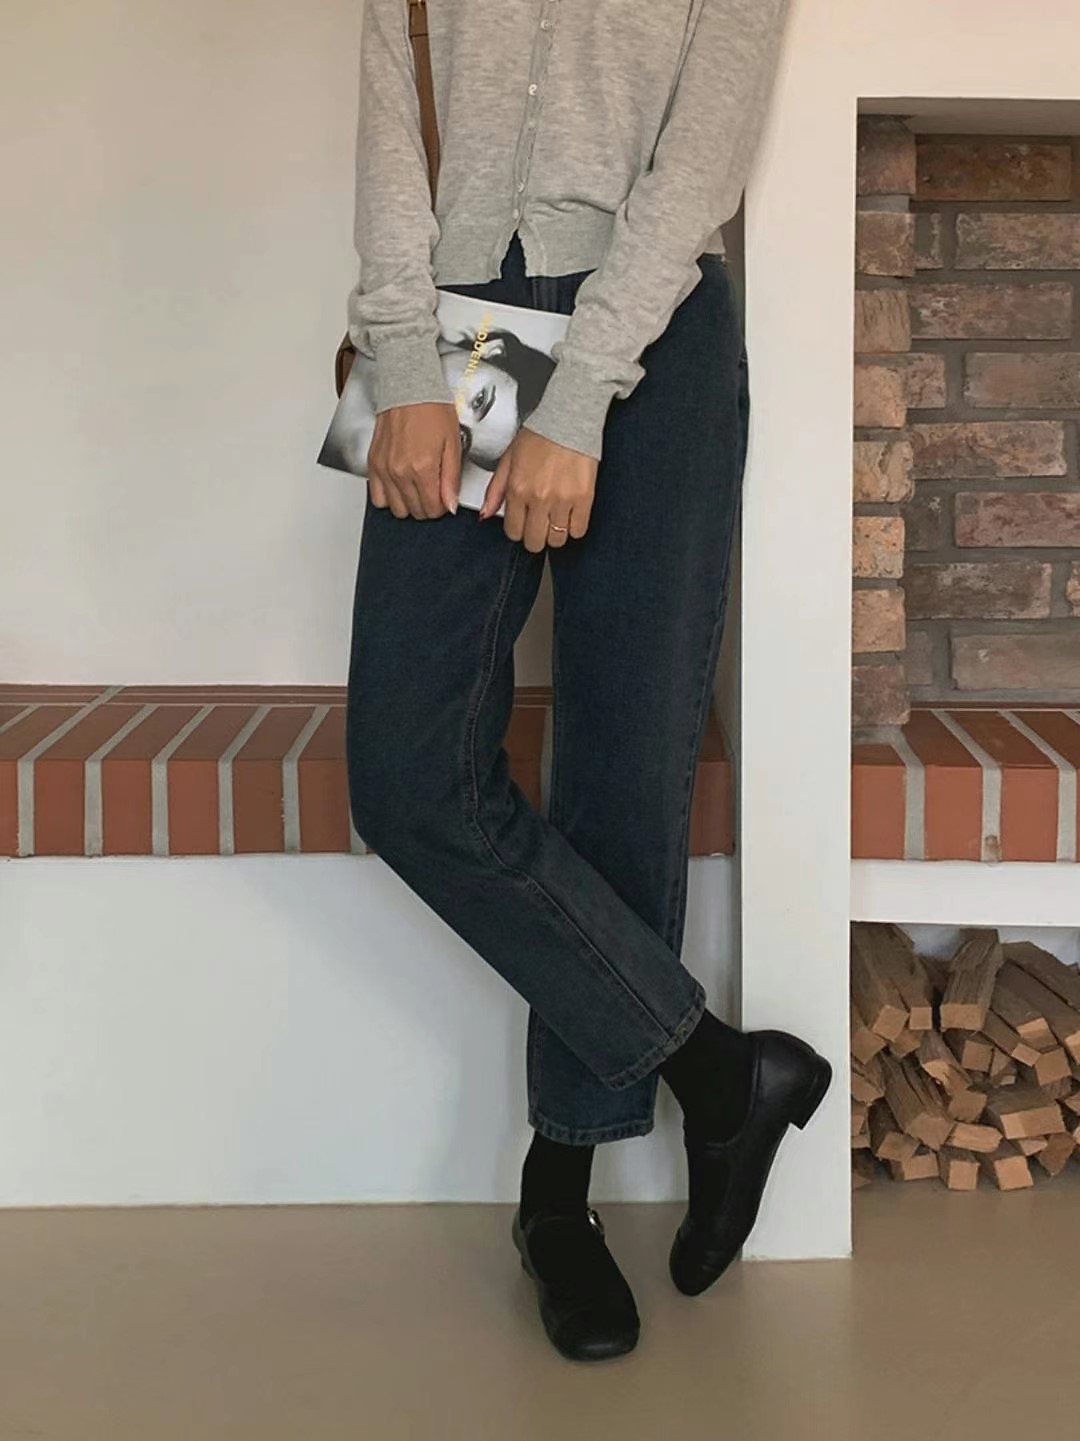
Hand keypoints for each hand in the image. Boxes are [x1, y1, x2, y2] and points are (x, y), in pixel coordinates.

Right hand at [367, 402, 461, 519]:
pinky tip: (400, 485)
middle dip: (428, 505)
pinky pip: (377, 497)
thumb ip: (451, 479)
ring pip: (397, 509)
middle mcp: (400, 472)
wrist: (408, 388)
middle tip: (434, 488)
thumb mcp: (453, 444)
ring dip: (409, 503)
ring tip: (417, 486)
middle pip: (416, 511)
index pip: (433, 509)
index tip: (445, 496)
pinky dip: (389, 497)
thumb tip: (450, 505)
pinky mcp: (373, 464)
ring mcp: (384, 469)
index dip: (443, 506)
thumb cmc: (432, 409)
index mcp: (423, 468)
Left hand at [479, 426, 596, 551]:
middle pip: (535, 541)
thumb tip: (486, 514)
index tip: (523, 524)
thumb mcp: (508, 460)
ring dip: (555, 533)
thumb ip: (495, 490)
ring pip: (557, 539)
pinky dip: (574, 528)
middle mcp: (539, 498)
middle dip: (535, 537)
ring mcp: (562, 500)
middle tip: (539, 525)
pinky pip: (578, 530)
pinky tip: (570, 516)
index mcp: (518, 489)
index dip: (518, 530)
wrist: (568, 421)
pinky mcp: (584, 498)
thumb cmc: (539, 436)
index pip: (513, 532)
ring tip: (555, 519)